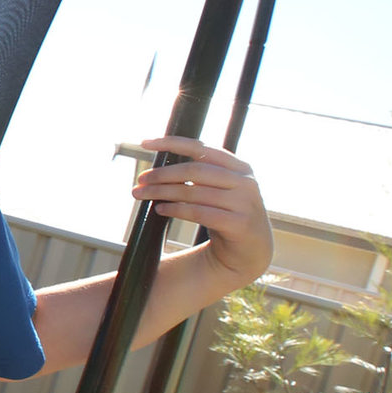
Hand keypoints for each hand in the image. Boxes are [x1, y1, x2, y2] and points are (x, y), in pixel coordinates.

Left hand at [132, 136, 271, 286]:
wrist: (251, 250)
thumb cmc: (227, 214)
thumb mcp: (218, 190)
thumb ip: (199, 175)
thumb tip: (157, 169)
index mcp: (239, 167)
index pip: (201, 148)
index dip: (172, 143)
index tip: (145, 143)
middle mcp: (244, 181)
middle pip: (194, 170)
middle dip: (162, 174)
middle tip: (140, 179)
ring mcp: (244, 203)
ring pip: (193, 192)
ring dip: (162, 192)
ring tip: (141, 194)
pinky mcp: (238, 224)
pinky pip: (198, 212)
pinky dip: (175, 209)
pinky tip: (159, 209)